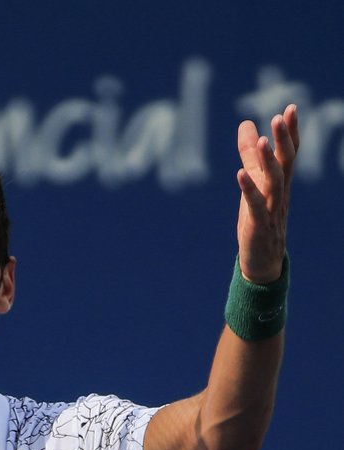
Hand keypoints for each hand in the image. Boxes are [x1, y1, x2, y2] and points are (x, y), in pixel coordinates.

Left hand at [236, 104, 299, 283]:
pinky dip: (249, 189)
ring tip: (261, 141)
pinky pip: (256, 206)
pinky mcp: (258, 225)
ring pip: (274, 182)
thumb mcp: (253, 182)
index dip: (290, 132)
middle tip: (281, 116)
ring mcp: (271, 209)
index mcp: (279, 182)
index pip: (289, 153)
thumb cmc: (258, 218)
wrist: (262, 259)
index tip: (290, 108)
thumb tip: (247, 124)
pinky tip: (240, 174)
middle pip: (286, 163)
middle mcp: (279, 193)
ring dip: (267, 161)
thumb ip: (249, 155)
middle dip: (284, 140)